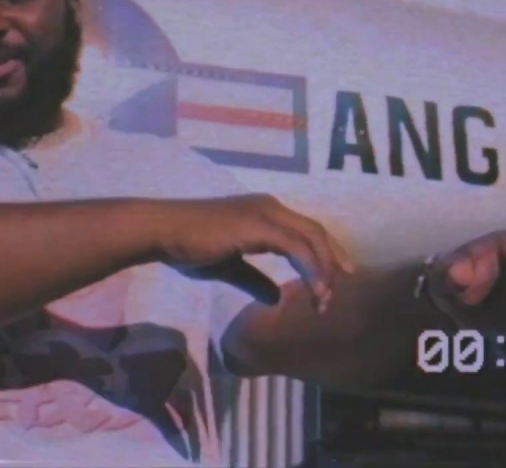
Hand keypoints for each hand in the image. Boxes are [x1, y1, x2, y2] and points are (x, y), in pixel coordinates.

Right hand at [146, 194, 354, 311]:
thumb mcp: (228, 266)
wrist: (162, 231)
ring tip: (325, 299)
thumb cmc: (188, 246)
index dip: (324, 253)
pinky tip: (315, 291)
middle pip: (316, 231)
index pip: (304, 230)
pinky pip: (297, 248)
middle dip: (333, 260)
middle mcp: (270, 207)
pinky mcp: (259, 225)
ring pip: (311, 239)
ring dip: (323, 270)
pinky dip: (311, 270)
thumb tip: (276, 298)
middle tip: (343, 286)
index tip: (336, 278)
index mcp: (263, 212)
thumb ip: (254, 279)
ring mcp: (266, 213)